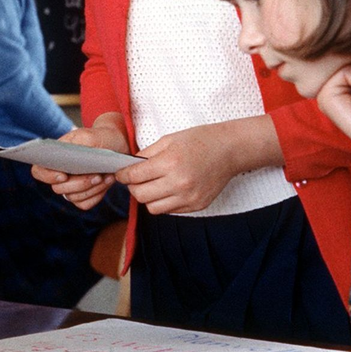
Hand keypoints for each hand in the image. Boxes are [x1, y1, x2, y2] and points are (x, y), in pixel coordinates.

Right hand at [30, 114, 128, 210]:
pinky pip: (85, 203)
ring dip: (92, 188)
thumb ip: (77, 144)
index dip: (47, 176)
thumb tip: (68, 158)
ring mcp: (70, 187)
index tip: (63, 175)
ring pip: (73, 198)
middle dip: (79, 183)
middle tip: (97, 175)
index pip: (39, 171)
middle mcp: (59, 174)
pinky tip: (107, 181)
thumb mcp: (90, 135)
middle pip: (58, 188)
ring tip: (107, 175)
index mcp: (54, 157)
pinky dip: (97, 194)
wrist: (116, 145)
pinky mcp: (82, 197)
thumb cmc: (100, 137)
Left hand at [114, 121, 252, 214]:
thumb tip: (127, 167)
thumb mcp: (168, 140)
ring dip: (148, 197)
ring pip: (153, 208)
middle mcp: (179, 183)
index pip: (135, 176)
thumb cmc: (199, 141)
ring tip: (153, 185)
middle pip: (141, 195)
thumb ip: (146, 155)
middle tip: (136, 179)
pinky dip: (164, 202)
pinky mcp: (197, 206)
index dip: (123, 175)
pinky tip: (169, 189)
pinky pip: (170, 211)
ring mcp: (189, 197)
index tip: (121, 173)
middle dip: (133, 187)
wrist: (229, 150)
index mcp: (170, 163)